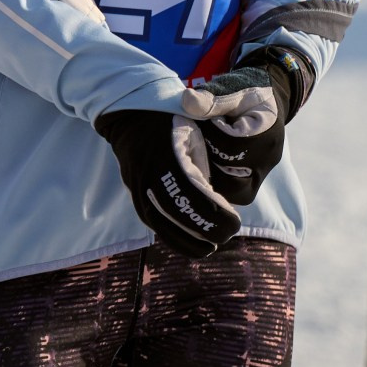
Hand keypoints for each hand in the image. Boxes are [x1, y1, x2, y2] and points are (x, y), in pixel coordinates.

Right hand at [94, 109, 240, 256]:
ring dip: (187, 241)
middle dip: (206, 232)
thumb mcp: (196, 132)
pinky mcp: (134, 196)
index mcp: (167, 158)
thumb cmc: (172, 121)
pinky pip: (152, 224)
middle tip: (226, 234)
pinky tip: (189, 242)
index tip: (234, 221)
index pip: (195, 199)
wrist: (131, 119)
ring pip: (162, 227)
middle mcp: (149, 177)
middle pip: (179, 218)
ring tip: (209, 246)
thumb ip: (208, 160)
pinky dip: (172, 236)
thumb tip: (225, 196)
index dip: (217, 217)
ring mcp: (138, 189)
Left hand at [187, 46, 302, 205]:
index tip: (200, 121)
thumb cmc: (244, 92)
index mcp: (266, 134)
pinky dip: (217, 180)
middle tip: (194, 144)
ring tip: (198, 155)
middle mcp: (267, 159)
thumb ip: (211, 97)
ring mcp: (262, 172)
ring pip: (235, 193)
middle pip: (234, 181)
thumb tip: (187, 101)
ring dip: (212, 177)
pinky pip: (235, 190)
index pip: (232, 147)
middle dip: (209, 162)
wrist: (264, 98)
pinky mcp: (254, 178)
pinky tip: (203, 163)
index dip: (210, 135)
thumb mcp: (229, 88)